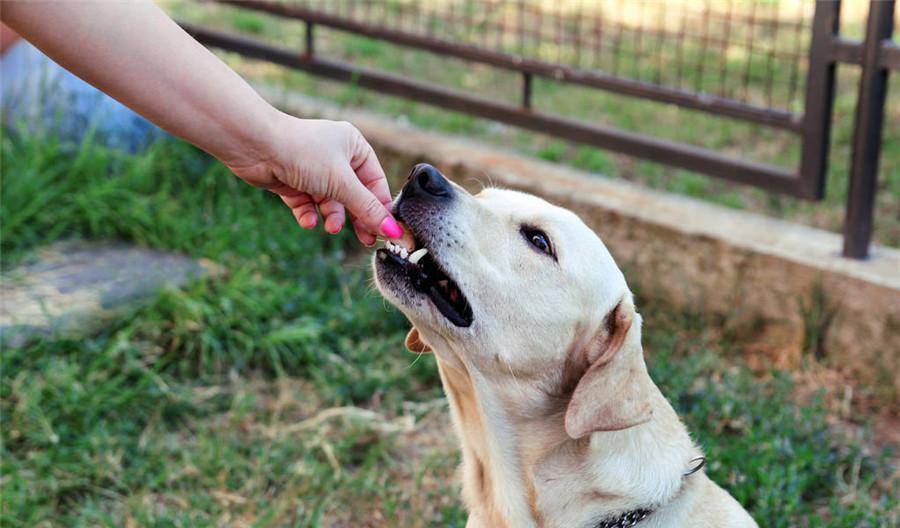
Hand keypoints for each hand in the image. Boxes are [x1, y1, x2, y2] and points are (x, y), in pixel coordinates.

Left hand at [226, 113, 401, 244]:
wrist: (256, 146)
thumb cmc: (302, 152)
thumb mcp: (342, 183)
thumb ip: (367, 208)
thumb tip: (393, 230)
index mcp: (354, 147)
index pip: (375, 183)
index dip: (381, 208)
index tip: (388, 232)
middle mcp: (336, 156)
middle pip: (354, 195)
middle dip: (357, 217)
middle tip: (365, 240)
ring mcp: (314, 170)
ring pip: (331, 202)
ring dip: (332, 217)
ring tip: (330, 227)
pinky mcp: (294, 182)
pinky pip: (308, 204)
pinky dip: (309, 215)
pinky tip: (308, 221)